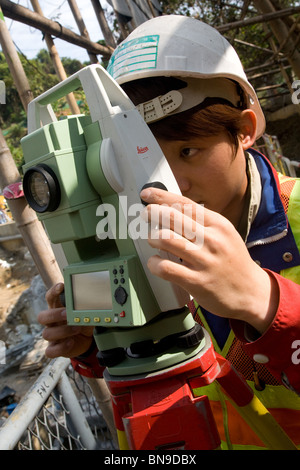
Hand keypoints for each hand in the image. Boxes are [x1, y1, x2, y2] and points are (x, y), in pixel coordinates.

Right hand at [38, 282, 93, 357]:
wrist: (85, 340)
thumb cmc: (81, 323)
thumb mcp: (85, 314)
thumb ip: (86, 309)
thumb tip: (95, 303)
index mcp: (57, 309)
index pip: (50, 298)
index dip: (53, 292)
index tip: (61, 286)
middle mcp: (52, 322)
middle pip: (42, 316)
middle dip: (54, 314)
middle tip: (67, 313)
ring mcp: (52, 336)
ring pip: (46, 334)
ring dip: (62, 331)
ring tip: (76, 328)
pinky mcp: (54, 348)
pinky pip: (50, 351)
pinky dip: (60, 348)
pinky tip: (71, 342)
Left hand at [140, 188, 278, 333]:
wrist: (251, 292)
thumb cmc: (232, 261)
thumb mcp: (224, 235)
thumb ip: (201, 223)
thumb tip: (170, 210)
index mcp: (219, 225)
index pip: (186, 204)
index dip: (162, 197)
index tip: (147, 194)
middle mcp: (212, 240)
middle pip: (174, 217)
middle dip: (153, 213)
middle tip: (146, 214)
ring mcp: (204, 261)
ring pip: (167, 239)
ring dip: (153, 238)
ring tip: (152, 240)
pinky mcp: (197, 282)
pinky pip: (166, 268)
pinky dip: (154, 263)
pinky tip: (155, 262)